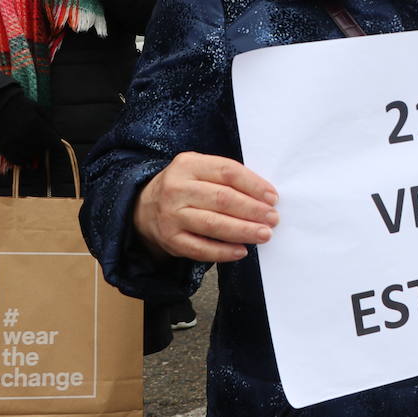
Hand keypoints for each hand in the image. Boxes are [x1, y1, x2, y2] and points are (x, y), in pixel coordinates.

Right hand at [0, 91, 60, 166]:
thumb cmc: (22, 106)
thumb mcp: (40, 109)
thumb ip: (51, 123)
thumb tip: (60, 137)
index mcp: (36, 124)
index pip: (53, 142)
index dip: (57, 145)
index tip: (58, 146)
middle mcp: (25, 135)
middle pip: (42, 149)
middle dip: (45, 146)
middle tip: (42, 141)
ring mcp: (14, 142)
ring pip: (31, 155)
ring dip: (34, 153)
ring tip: (32, 146)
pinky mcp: (4, 147)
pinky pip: (16, 160)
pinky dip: (22, 162)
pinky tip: (26, 160)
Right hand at [133, 152, 278, 262]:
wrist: (144, 207)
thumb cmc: (186, 187)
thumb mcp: (200, 170)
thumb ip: (227, 178)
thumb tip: (265, 197)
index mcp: (188, 165)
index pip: (228, 172)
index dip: (254, 185)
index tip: (273, 198)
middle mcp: (177, 188)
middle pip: (222, 199)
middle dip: (252, 210)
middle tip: (273, 218)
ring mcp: (171, 215)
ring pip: (212, 224)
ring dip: (243, 231)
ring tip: (264, 235)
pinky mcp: (170, 239)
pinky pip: (200, 248)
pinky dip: (223, 251)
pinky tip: (241, 251)